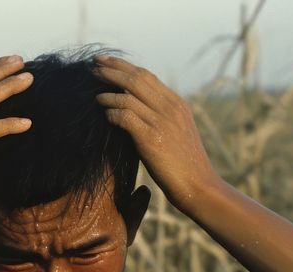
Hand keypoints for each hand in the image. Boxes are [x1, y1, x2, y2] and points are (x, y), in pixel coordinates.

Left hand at [93, 55, 219, 216]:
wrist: (200, 186)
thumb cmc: (185, 166)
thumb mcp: (177, 133)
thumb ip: (161, 118)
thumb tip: (136, 112)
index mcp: (177, 104)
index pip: (147, 76)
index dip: (124, 67)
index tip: (106, 62)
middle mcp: (170, 108)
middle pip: (136, 78)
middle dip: (111, 69)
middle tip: (92, 65)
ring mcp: (161, 122)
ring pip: (128, 95)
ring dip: (107, 91)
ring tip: (92, 91)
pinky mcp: (152, 139)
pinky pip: (125, 116)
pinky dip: (111, 112)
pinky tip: (104, 115)